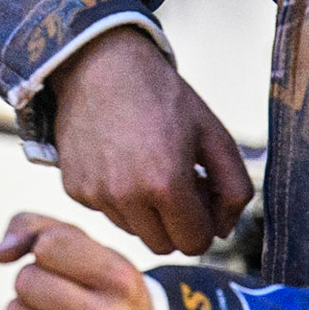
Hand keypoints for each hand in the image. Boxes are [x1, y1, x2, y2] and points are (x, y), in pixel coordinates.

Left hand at [0, 212, 152, 309]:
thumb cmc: (95, 282)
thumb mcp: (80, 243)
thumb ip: (32, 227)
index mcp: (120, 277)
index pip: (48, 245)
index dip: (43, 247)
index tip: (59, 259)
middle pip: (26, 281)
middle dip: (29, 279)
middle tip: (50, 288)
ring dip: (21, 308)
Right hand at [50, 26, 252, 255]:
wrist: (101, 65)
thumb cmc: (161, 96)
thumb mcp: (213, 133)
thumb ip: (234, 188)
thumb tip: (222, 230)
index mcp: (165, 185)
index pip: (195, 243)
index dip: (204, 221)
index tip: (199, 192)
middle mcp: (126, 197)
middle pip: (163, 245)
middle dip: (176, 223)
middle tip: (176, 184)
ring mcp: (95, 195)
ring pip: (133, 231)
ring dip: (145, 212)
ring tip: (146, 168)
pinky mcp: (74, 189)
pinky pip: (106, 212)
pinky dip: (117, 197)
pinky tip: (119, 161)